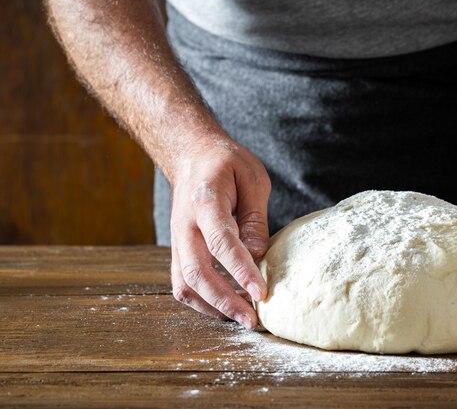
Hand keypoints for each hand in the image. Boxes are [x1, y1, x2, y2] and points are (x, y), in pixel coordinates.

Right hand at [169, 136, 270, 327]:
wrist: (191, 155)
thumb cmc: (226, 164)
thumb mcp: (252, 179)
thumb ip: (254, 218)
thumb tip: (258, 256)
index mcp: (205, 202)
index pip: (221, 242)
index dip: (241, 270)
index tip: (261, 293)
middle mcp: (185, 225)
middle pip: (197, 272)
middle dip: (225, 301)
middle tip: (253, 320)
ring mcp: (177, 240)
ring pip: (185, 284)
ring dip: (212, 306)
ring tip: (241, 319)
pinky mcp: (177, 250)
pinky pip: (182, 283)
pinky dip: (201, 301)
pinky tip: (225, 307)